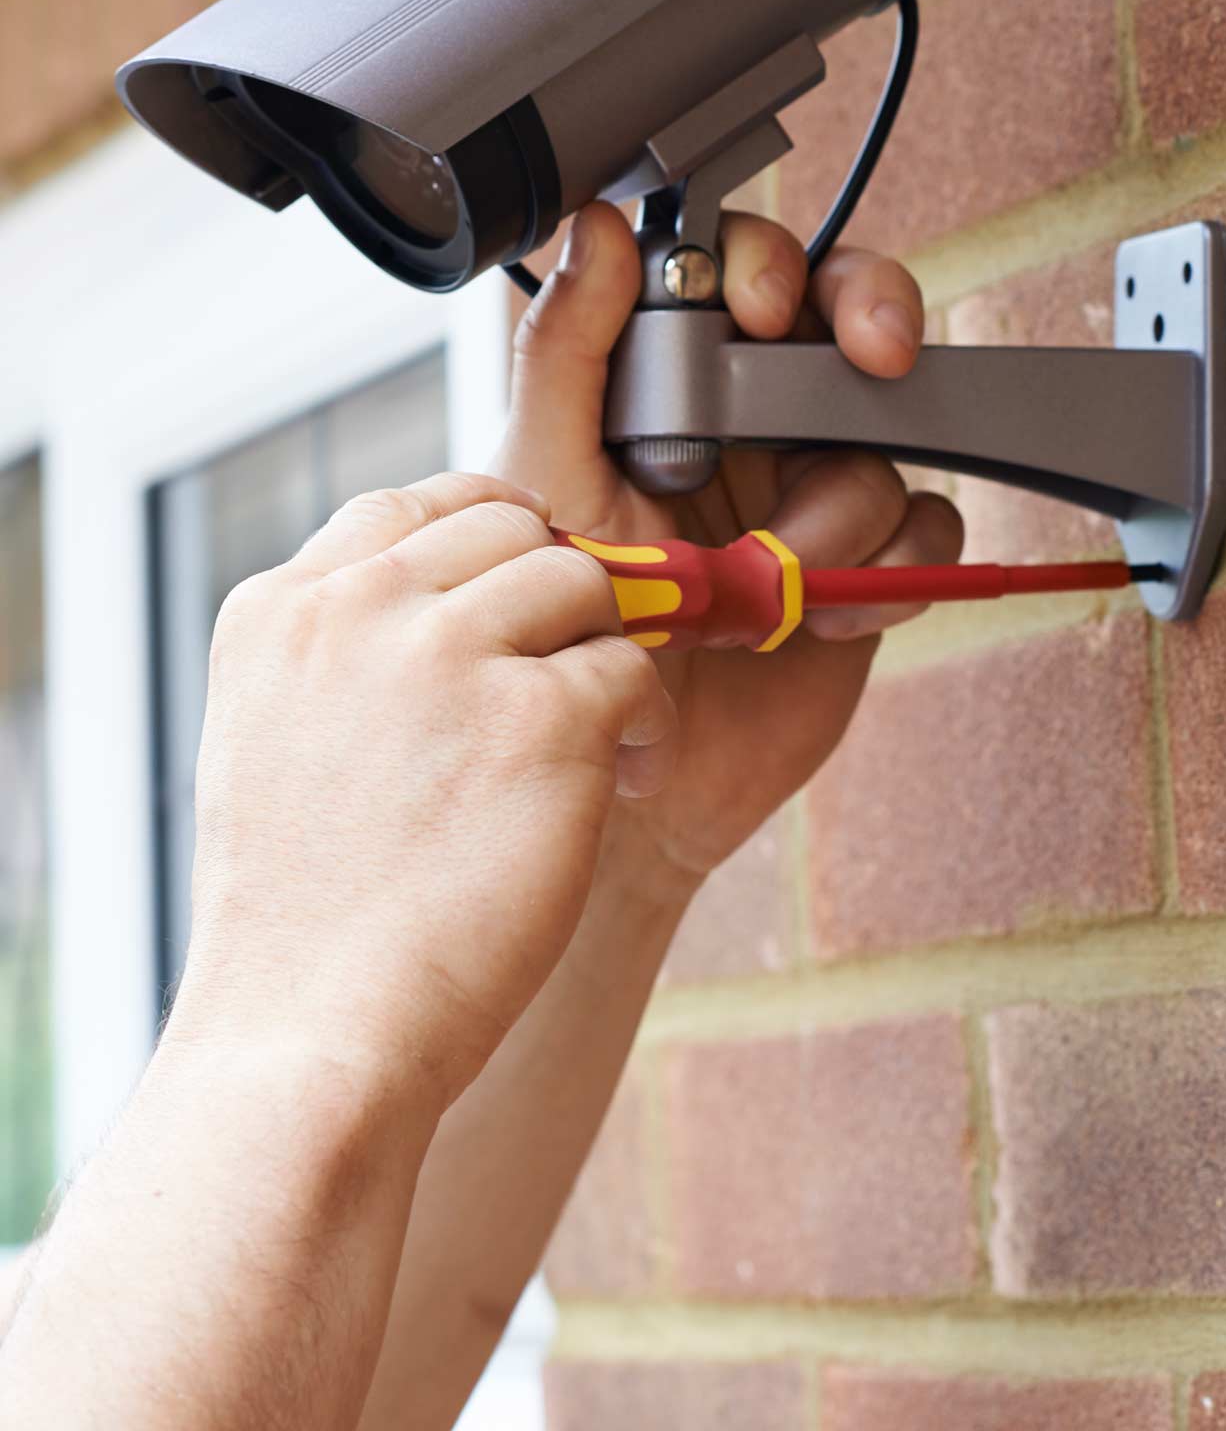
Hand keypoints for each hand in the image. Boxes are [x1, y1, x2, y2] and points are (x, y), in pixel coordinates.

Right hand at [171, 473, 675, 1110]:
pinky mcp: (544, 720)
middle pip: (507, 530)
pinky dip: (644, 724)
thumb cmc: (300, 914)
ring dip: (603, 647)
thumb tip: (452, 599)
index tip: (522, 573)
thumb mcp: (270, 739)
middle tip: (571, 662)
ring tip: (601, 733)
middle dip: (552, 589)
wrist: (314, 1031)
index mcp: (283, 610)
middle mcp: (362, 610)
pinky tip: (624, 779)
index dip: (485, 529)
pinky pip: (632, 670)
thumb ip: (345, 650)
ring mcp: (452, 656)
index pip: (409, 504)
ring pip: (580, 582)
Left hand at [493, 203, 962, 897]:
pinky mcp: (867, 560)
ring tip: (775, 580)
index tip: (766, 308)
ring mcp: (809, 487)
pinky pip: (928, 523)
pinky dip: (897, 564)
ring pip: (882, 434)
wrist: (633, 777)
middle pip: (838, 314)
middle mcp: (743, 420)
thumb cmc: (561, 631)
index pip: (731, 271)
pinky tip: (831, 613)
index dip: (766, 267)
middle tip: (873, 355)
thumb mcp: (545, 482)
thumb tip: (599, 228)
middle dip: (869, 316)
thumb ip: (567, 353)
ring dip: (839, 508)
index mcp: (663, 380)